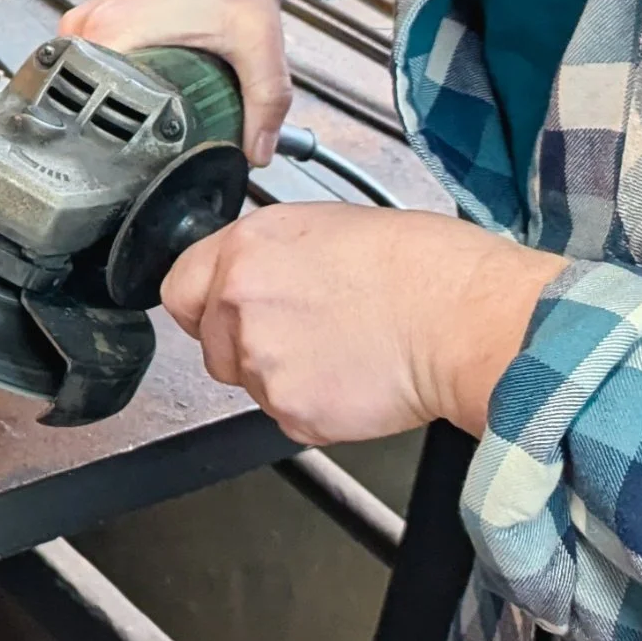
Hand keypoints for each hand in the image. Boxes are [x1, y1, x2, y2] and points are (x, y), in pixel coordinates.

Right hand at [61, 0, 304, 163]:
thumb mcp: (259, 43)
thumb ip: (265, 100)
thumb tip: (257, 155)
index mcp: (115, 32)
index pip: (87, 105)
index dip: (110, 142)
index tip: (136, 164)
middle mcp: (88, 27)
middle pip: (81, 101)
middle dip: (111, 132)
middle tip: (148, 151)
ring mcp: (83, 24)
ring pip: (79, 88)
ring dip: (107, 110)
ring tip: (142, 129)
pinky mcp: (89, 24)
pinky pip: (84, 70)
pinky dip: (105, 89)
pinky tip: (132, 102)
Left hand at [159, 205, 561, 442]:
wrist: (463, 317)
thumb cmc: (420, 266)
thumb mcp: (325, 225)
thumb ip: (268, 255)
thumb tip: (251, 275)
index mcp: (246, 249)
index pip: (178, 288)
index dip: (204, 304)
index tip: (225, 312)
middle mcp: (239, 303)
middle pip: (211, 343)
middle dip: (247, 344)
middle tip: (309, 333)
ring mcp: (261, 361)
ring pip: (249, 381)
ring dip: (284, 374)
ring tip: (343, 349)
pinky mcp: (291, 410)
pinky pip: (286, 414)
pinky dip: (316, 405)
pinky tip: (355, 376)